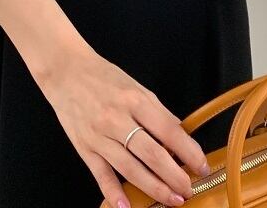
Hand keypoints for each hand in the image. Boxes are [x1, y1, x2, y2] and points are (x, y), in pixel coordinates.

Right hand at [38, 46, 211, 207]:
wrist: (66, 71)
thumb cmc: (102, 77)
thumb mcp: (135, 86)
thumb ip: (156, 110)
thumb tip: (178, 132)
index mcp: (134, 100)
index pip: (168, 130)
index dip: (188, 151)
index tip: (201, 165)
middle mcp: (118, 119)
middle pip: (152, 155)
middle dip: (175, 176)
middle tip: (189, 188)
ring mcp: (100, 135)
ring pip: (131, 169)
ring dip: (154, 188)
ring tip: (173, 199)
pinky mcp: (84, 147)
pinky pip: (101, 174)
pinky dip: (114, 192)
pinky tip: (127, 206)